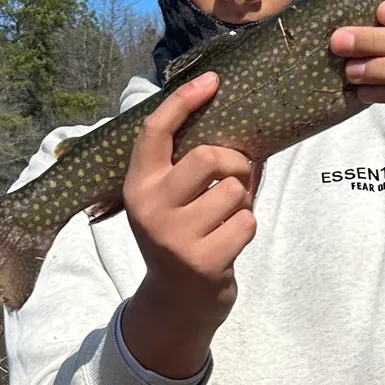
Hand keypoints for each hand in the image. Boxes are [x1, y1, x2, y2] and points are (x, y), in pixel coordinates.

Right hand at [120, 71, 260, 377]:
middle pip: (208, 157)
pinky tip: (229, 241)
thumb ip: (187, 165)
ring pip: (234, 190)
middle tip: (235, 177)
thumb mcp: (169, 199)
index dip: (184, 101)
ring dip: (242, 200)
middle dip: (235, 162)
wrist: (176, 303)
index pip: (155, 131)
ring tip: (227, 216)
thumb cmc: (182, 236)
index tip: (212, 81)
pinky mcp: (203, 262)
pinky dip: (247, 226)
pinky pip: (246, 222)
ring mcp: (175, 237)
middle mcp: (150, 209)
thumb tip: (236, 119)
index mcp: (137, 186)